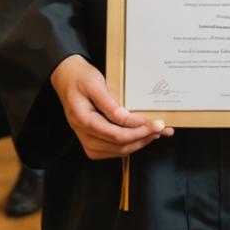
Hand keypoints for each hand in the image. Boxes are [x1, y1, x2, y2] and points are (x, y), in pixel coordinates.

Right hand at [50, 53, 171, 159]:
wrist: (67, 78)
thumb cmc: (81, 79)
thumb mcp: (95, 85)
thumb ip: (109, 104)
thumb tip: (126, 119)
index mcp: (83, 120)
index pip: (115, 133)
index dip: (138, 131)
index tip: (156, 124)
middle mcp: (83, 134)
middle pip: (117, 145)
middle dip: (143, 138)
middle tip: (162, 128)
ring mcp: (87, 139)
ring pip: (117, 151)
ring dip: (139, 143)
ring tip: (157, 133)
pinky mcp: (92, 140)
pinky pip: (112, 149)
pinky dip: (130, 144)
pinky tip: (143, 137)